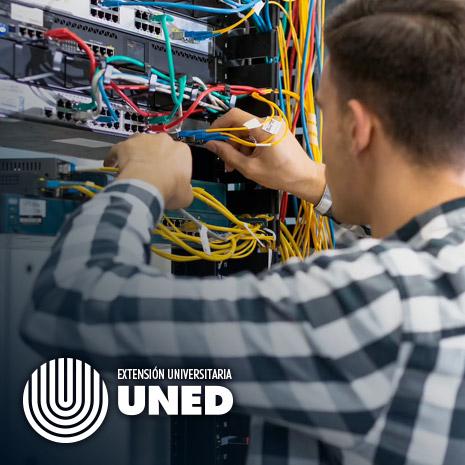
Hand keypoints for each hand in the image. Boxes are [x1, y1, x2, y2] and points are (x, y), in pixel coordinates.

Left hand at [105, 133, 192, 209]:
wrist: (148, 185)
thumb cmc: (170, 189)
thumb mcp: (186, 196)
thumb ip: (185, 189)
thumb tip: (183, 190)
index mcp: (181, 150)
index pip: (179, 156)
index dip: (173, 167)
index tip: (169, 177)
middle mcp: (164, 140)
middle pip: (159, 147)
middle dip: (155, 157)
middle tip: (151, 174)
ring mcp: (143, 140)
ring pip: (139, 144)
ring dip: (137, 153)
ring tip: (133, 168)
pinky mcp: (126, 144)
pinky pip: (119, 149)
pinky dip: (115, 157)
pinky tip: (112, 165)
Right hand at [205, 108, 326, 203]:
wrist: (305, 178)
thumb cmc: (281, 175)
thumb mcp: (250, 168)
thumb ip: (228, 155)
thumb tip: (210, 145)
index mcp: (264, 128)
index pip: (234, 115)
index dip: (219, 125)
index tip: (209, 137)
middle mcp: (269, 122)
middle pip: (239, 126)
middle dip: (228, 143)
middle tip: (224, 162)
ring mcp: (273, 126)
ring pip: (246, 133)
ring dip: (237, 148)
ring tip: (234, 166)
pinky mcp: (276, 132)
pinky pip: (255, 136)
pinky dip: (247, 148)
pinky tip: (245, 161)